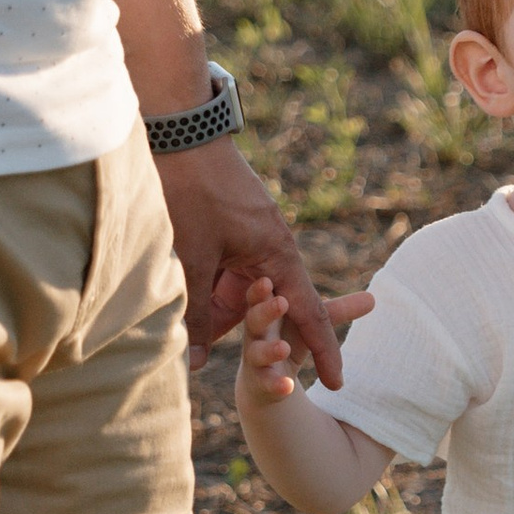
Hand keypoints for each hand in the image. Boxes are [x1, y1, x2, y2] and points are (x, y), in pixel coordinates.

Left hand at [153, 133, 350, 379]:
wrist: (177, 129)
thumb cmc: (189, 189)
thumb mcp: (191, 257)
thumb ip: (194, 311)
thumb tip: (192, 363)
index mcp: (276, 253)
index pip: (308, 313)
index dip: (322, 350)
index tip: (337, 383)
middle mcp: (269, 248)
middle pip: (268, 309)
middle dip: (252, 335)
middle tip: (238, 360)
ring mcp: (248, 238)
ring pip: (239, 293)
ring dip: (216, 310)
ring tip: (192, 320)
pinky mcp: (227, 230)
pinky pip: (224, 273)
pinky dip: (206, 288)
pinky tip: (180, 294)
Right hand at [236, 270, 374, 408]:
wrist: (265, 378)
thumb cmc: (287, 337)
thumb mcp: (311, 324)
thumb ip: (337, 311)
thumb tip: (373, 298)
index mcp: (267, 312)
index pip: (260, 296)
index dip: (261, 289)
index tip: (267, 279)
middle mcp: (257, 333)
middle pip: (255, 320)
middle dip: (265, 311)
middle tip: (281, 302)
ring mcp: (255, 358)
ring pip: (257, 353)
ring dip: (271, 350)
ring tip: (284, 348)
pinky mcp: (259, 382)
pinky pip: (265, 383)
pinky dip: (276, 384)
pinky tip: (287, 387)